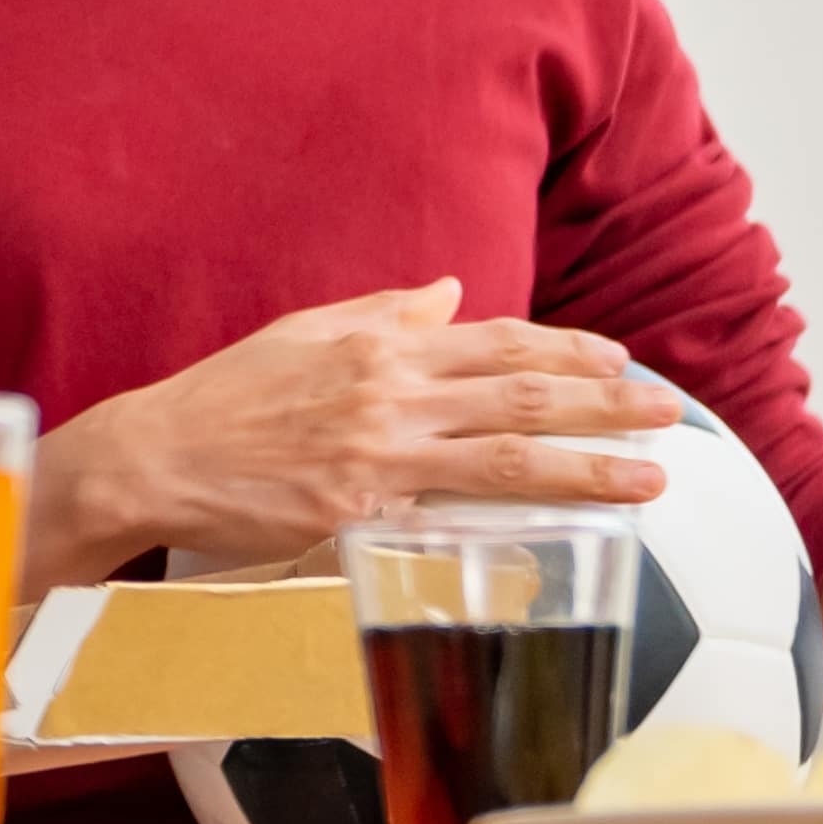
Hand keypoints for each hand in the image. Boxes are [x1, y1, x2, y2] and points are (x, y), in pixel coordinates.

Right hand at [25, 279, 685, 584]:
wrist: (155, 456)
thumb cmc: (224, 399)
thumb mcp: (302, 333)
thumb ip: (383, 313)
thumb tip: (448, 295)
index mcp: (379, 345)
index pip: (495, 341)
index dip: (565, 348)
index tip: (617, 358)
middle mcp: (390, 391)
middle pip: (522, 391)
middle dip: (605, 399)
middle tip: (667, 410)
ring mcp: (380, 452)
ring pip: (508, 453)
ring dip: (591, 463)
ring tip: (652, 475)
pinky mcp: (361, 508)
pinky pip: (452, 512)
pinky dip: (515, 517)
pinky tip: (563, 529)